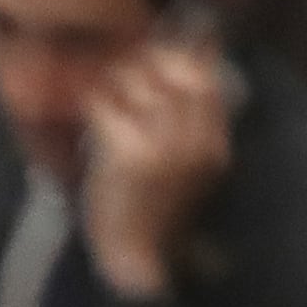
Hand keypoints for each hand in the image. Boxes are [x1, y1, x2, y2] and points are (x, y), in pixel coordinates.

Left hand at [79, 26, 234, 295]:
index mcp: (213, 143)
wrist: (136, 254)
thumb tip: (184, 59)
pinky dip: (93, 107)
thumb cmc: (150, 200)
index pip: (205, 75)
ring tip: (107, 106)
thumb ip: (185, 116)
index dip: (177, 53)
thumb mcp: (181, 161)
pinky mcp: (130, 155)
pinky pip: (105, 102)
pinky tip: (94, 126)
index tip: (154, 53)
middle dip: (143, 63)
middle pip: (174, 69)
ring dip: (113, 84)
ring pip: (137, 80)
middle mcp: (196, 142)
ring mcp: (165, 148)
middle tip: (122, 80)